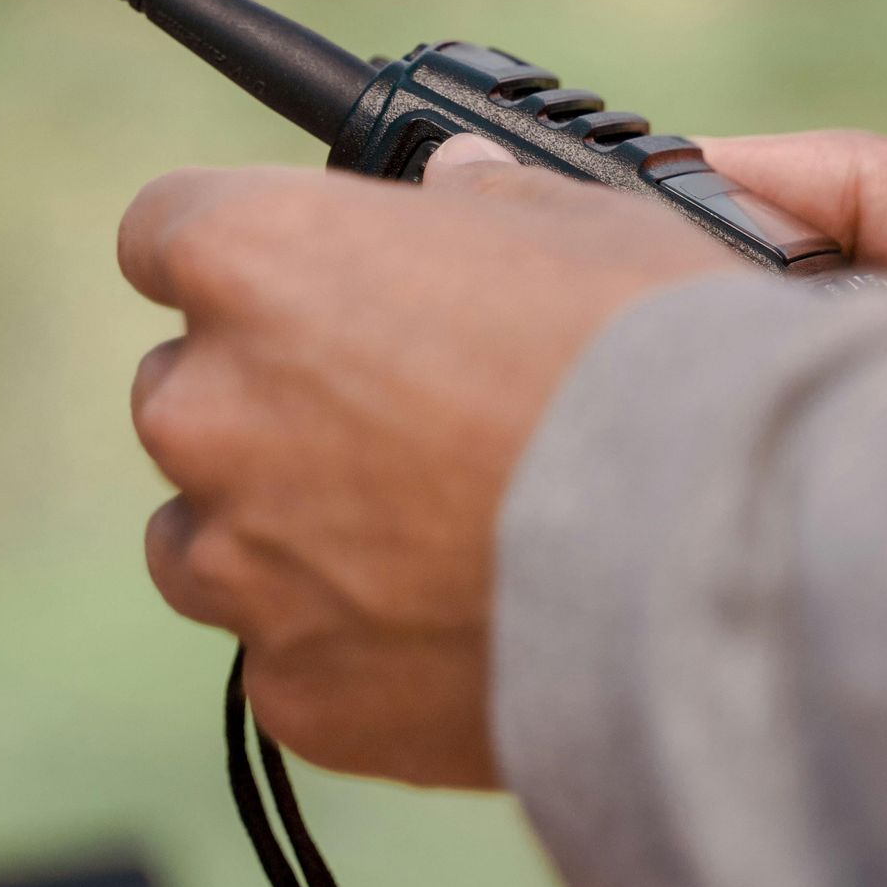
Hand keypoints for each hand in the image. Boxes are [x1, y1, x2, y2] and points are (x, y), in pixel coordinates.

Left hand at [120, 159, 733, 784]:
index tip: (290, 276)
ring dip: (278, 529)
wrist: (723, 563)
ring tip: (420, 536)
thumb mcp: (580, 224)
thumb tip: (455, 190)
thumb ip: (479, 203)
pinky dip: (346, 644)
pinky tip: (455, 626)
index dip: (236, 251)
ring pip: (203, 538)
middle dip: (265, 400)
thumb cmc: (655, 361)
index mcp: (256, 257)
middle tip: (399, 416)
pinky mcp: (297, 696)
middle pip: (183, 391)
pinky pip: (286, 657)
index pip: (163, 231)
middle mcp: (208, 408)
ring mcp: (240, 565)